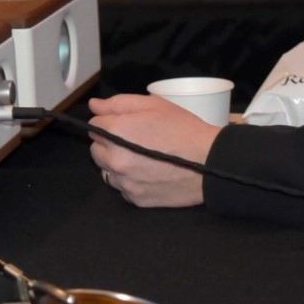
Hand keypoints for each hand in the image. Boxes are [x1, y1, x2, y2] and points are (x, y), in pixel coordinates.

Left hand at [88, 94, 223, 207]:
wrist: (210, 162)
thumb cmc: (182, 128)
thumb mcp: (153, 105)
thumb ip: (118, 104)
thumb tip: (94, 106)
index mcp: (116, 132)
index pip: (94, 126)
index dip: (109, 122)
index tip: (126, 124)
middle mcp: (114, 160)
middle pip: (96, 150)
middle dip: (109, 144)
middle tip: (133, 141)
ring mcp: (124, 182)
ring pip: (106, 171)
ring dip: (116, 164)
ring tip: (141, 158)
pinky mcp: (135, 199)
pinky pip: (122, 188)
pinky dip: (130, 181)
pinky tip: (148, 173)